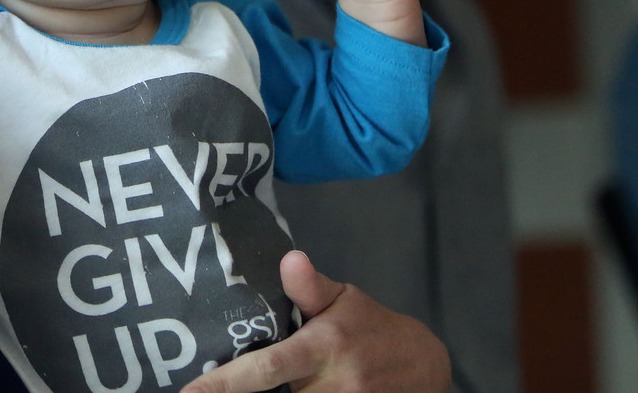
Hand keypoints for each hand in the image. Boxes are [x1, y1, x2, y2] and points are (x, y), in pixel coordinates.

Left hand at [179, 250, 450, 392]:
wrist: (425, 366)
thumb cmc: (371, 326)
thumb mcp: (344, 299)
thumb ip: (310, 286)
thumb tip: (290, 258)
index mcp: (322, 348)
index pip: (266, 368)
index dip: (225, 384)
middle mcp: (332, 384)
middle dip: (245, 389)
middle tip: (212, 383)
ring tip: (257, 378)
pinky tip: (292, 387)